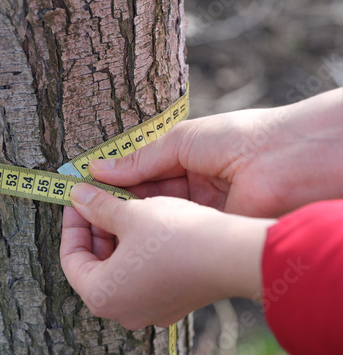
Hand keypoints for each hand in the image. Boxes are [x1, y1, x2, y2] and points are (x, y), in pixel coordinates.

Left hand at [60, 184, 272, 328]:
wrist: (231, 255)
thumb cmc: (176, 238)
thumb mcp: (130, 214)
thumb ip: (97, 206)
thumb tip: (77, 196)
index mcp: (102, 295)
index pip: (70, 258)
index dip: (72, 223)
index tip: (77, 200)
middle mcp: (122, 310)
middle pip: (94, 263)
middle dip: (95, 227)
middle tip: (99, 198)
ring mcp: (148, 308)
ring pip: (118, 267)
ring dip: (116, 235)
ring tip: (122, 204)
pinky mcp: (169, 301)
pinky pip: (140, 274)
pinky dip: (135, 249)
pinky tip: (144, 222)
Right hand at [88, 88, 342, 216]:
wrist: (288, 161)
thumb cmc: (240, 138)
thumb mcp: (181, 141)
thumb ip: (140, 159)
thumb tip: (97, 168)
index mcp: (188, 160)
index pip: (143, 174)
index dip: (115, 182)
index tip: (87, 187)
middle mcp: (194, 188)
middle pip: (147, 198)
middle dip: (117, 202)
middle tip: (83, 207)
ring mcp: (202, 212)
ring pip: (157, 218)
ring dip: (129, 219)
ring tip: (95, 220)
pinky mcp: (209, 232)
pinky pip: (174, 232)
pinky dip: (150, 232)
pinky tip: (125, 233)